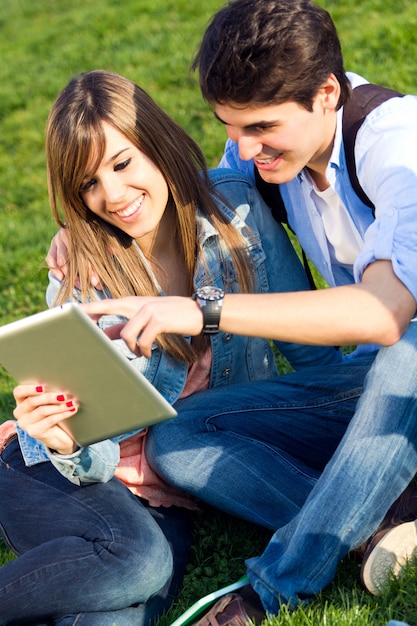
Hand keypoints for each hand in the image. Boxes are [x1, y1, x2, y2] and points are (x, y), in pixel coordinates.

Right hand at [13, 384, 78, 454]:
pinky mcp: (34, 432)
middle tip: (64, 395)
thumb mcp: (49, 402)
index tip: (43, 387)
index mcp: (21, 400)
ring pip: (42, 411)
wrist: (57, 436)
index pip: (18, 392)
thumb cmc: (53, 412)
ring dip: (59, 406)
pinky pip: (50, 420)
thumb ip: (49, 393)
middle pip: (32, 401)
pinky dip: (63, 414)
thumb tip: (62, 385)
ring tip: (72, 403)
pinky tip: (72, 410)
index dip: (29, 389)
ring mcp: (26, 423)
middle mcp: (20, 412)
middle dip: (49, 397)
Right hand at [45, 229, 101, 288]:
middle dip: (81, 275)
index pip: (86, 255)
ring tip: (77, 285)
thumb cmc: (92, 236)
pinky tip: (61, 278)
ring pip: (62, 260)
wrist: (78, 227)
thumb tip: (114, 250)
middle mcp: (68, 235)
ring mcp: (59, 240)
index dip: (91, 270)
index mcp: (81, 233)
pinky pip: (50, 258)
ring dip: (69, 275)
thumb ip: (106, 244)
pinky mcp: (52, 245)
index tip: (96, 282)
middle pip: (74, 259)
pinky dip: (55, 269)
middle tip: (86, 287)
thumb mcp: (101, 239)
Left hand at [81, 295, 203, 356]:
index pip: (106, 304)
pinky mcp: (159, 320)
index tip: (70, 312)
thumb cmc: (172, 316)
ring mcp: (148, 310)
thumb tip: (105, 335)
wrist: (199, 312)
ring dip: (131, 348)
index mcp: (133, 303)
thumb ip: (126, 326)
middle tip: (77, 324)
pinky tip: (148, 353)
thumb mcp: (148, 319)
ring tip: (140, 353)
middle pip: (107, 307)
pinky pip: (143, 340)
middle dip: (90, 315)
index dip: (88, 308)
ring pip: (127, 333)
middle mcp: (137, 303)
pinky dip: (144, 350)